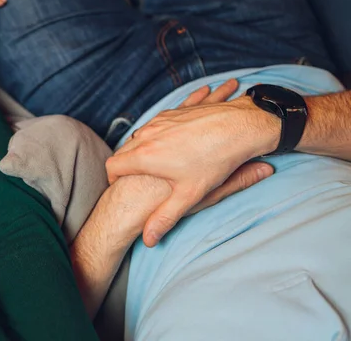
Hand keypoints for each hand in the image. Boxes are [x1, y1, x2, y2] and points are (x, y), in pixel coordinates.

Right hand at [106, 79, 278, 246]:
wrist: (238, 125)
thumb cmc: (214, 161)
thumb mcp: (189, 196)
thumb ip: (165, 218)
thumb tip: (148, 239)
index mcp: (144, 156)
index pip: (113, 167)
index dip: (113, 178)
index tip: (119, 185)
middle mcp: (147, 135)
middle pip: (123, 150)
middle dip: (126, 164)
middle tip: (137, 177)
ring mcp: (159, 121)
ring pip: (138, 135)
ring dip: (140, 147)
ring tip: (153, 161)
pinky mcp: (173, 113)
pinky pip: (154, 123)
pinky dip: (155, 134)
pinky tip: (167, 140)